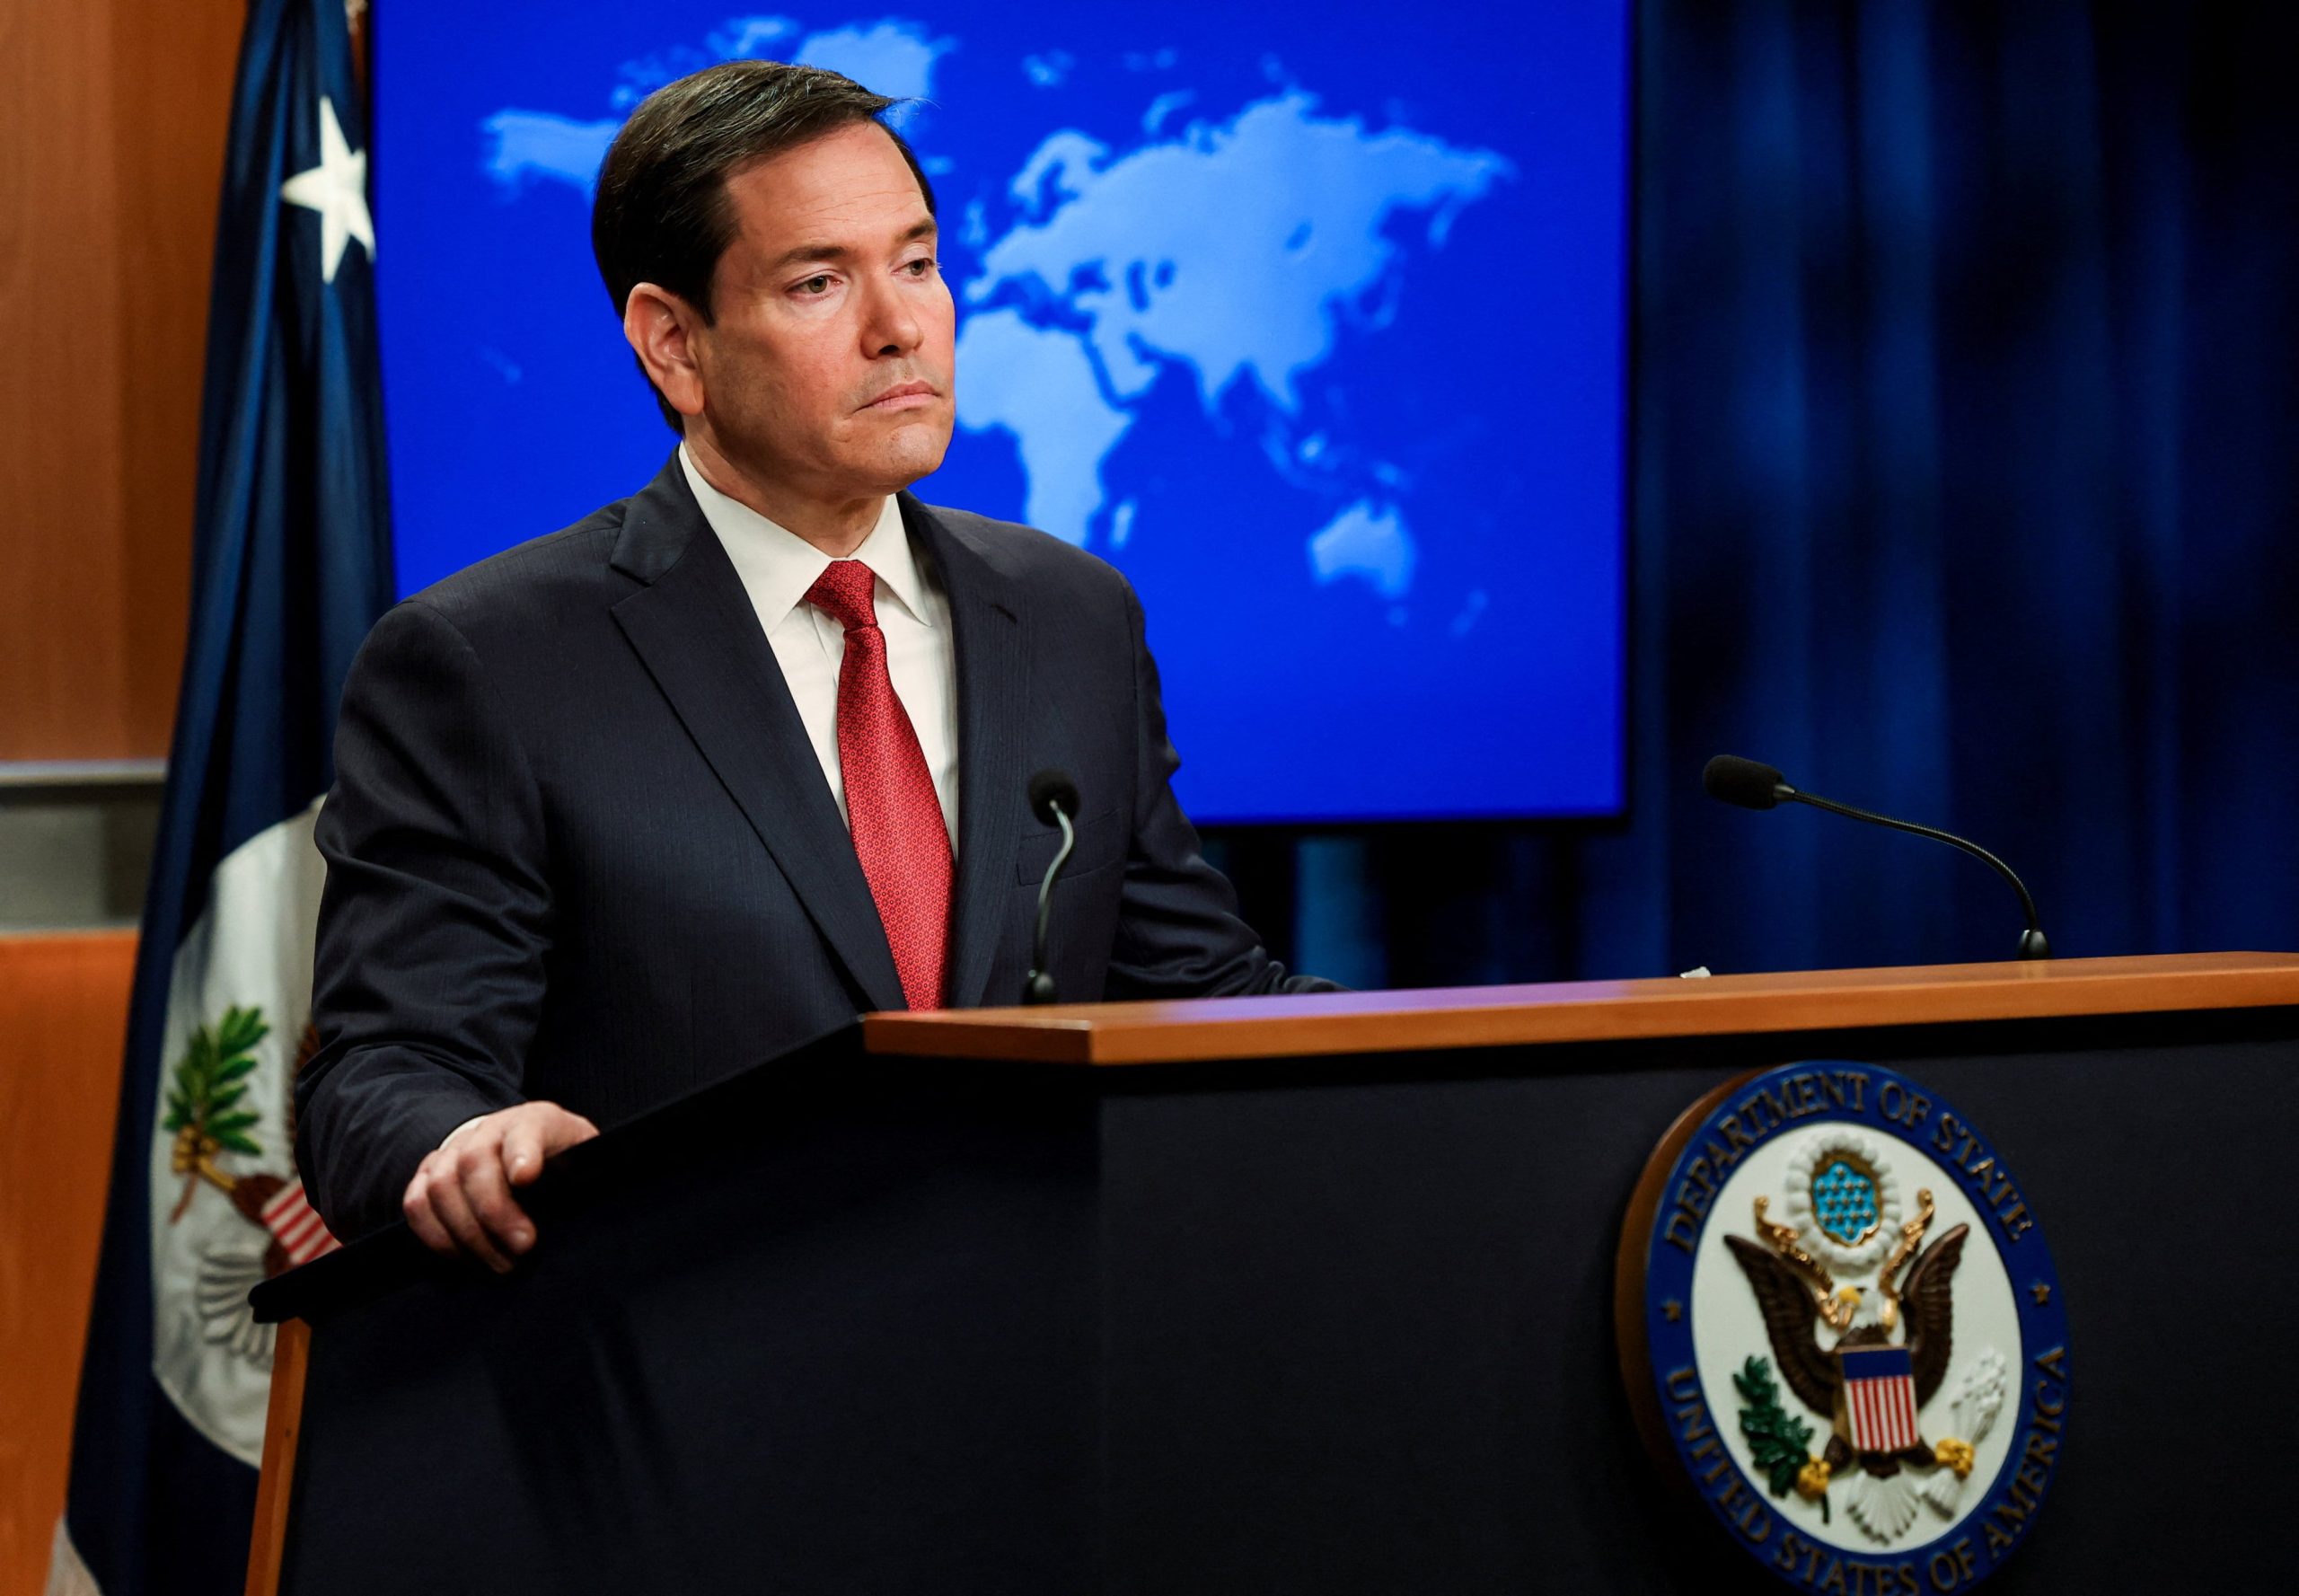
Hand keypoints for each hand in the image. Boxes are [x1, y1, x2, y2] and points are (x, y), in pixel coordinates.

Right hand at [401, 1101, 599, 1270]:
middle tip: (521, 1250)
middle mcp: (488, 1130)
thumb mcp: (583, 1160)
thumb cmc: (560, 1161)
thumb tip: (589, 1204)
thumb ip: (585, 1173)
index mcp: (534, 1121)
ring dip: (466, 1234)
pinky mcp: (427, 1174)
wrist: (520, 1148)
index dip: (522, 1152)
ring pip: (439, 1186)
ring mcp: (452, 1150)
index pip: (525, 1129)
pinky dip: (435, 1237)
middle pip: (473, 1162)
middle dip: (493, 1212)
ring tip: (498, 1266)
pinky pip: (415, 1204)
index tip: (526, 1178)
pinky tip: (464, 1260)